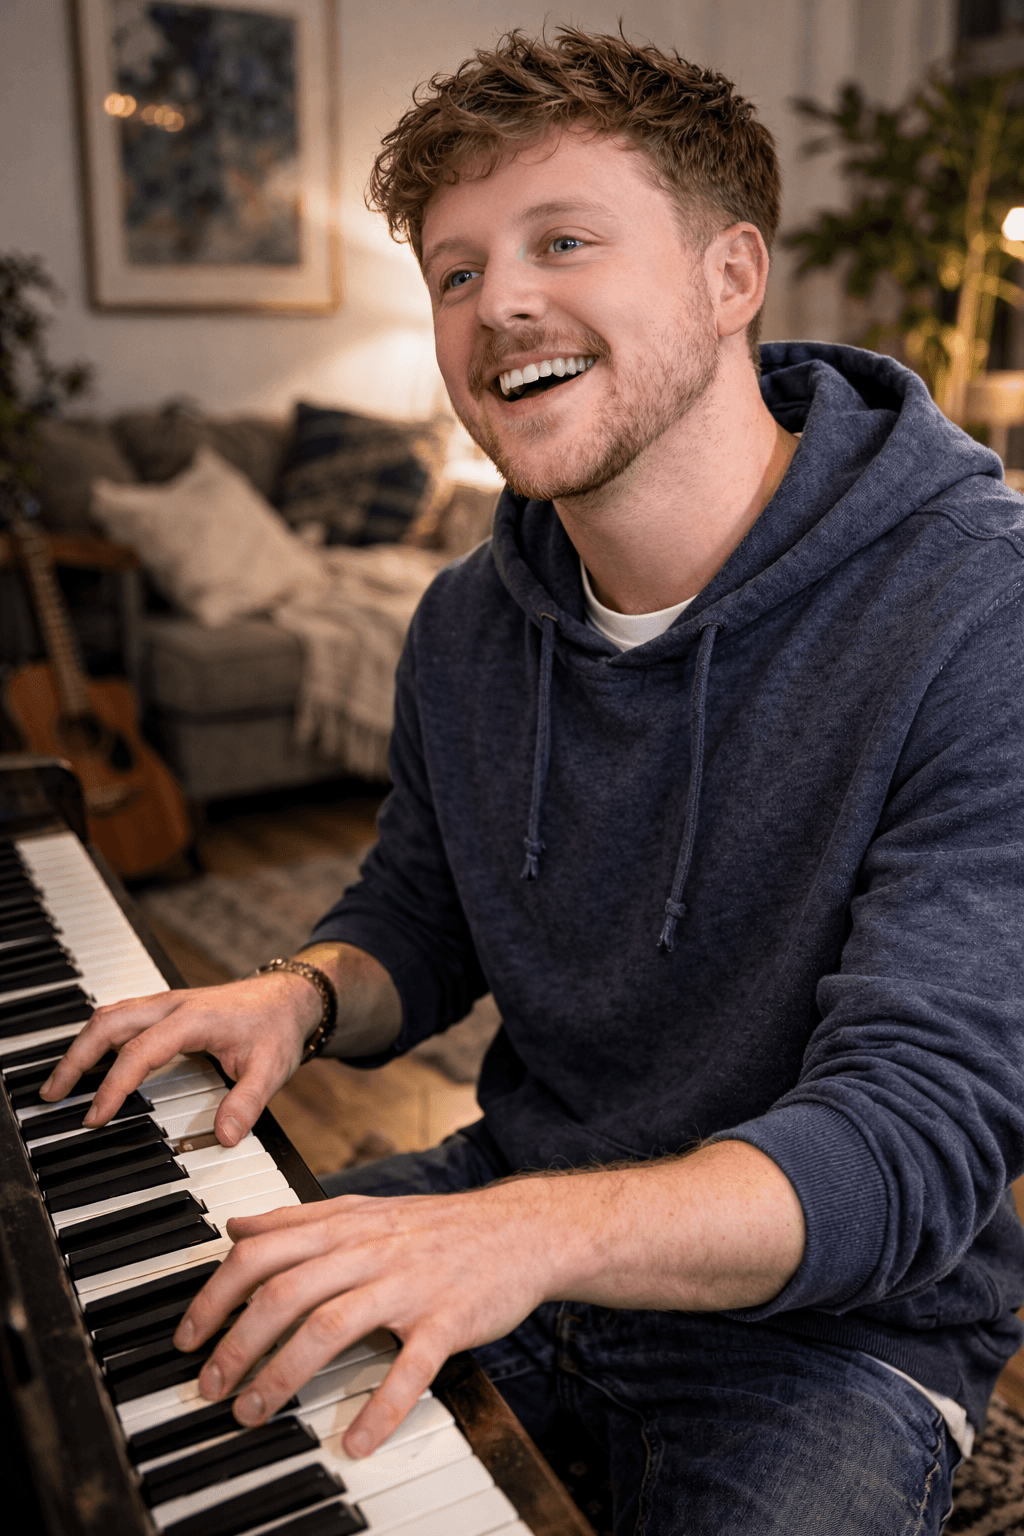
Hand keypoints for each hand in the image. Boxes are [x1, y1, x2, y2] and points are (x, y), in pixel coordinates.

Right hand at [37, 973, 320, 1145]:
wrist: (292, 995)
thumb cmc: (278, 1026)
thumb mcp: (272, 1069)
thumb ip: (247, 1103)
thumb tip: (225, 1136)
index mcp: (193, 1018)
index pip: (139, 1052)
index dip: (114, 1086)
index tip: (97, 1116)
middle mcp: (173, 1005)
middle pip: (109, 1023)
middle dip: (76, 1058)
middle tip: (54, 1094)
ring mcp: (167, 1004)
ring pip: (110, 1015)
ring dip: (82, 1045)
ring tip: (61, 1081)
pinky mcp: (167, 1008)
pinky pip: (122, 1016)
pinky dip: (98, 1037)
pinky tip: (90, 1060)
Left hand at [173, 1182, 556, 1456]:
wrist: (520, 1229)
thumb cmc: (436, 1226)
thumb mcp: (364, 1208)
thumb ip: (298, 1220)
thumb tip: (236, 1227)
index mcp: (344, 1226)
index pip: (262, 1252)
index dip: (216, 1295)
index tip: (188, 1338)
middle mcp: (368, 1251)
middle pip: (285, 1292)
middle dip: (237, 1344)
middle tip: (210, 1388)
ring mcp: (408, 1284)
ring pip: (331, 1325)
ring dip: (284, 1374)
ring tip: (255, 1413)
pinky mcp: (447, 1319)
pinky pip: (409, 1367)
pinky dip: (381, 1406)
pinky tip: (357, 1440)